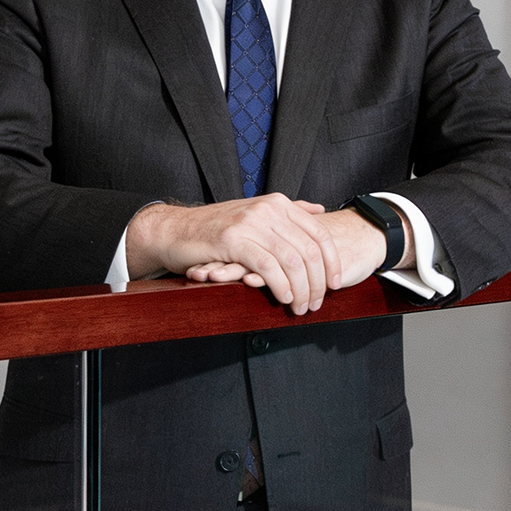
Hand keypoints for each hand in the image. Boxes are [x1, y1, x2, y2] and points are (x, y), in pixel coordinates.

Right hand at [127, 194, 342, 313]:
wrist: (175, 230)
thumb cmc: (216, 228)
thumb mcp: (255, 213)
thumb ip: (288, 212)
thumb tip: (319, 209)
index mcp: (278, 203)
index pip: (319, 232)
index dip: (332, 260)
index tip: (336, 283)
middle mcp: (268, 209)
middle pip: (309, 250)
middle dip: (318, 282)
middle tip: (318, 303)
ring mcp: (251, 223)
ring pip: (292, 260)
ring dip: (302, 289)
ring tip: (301, 307)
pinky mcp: (234, 240)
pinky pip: (268, 267)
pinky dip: (280, 286)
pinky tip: (284, 298)